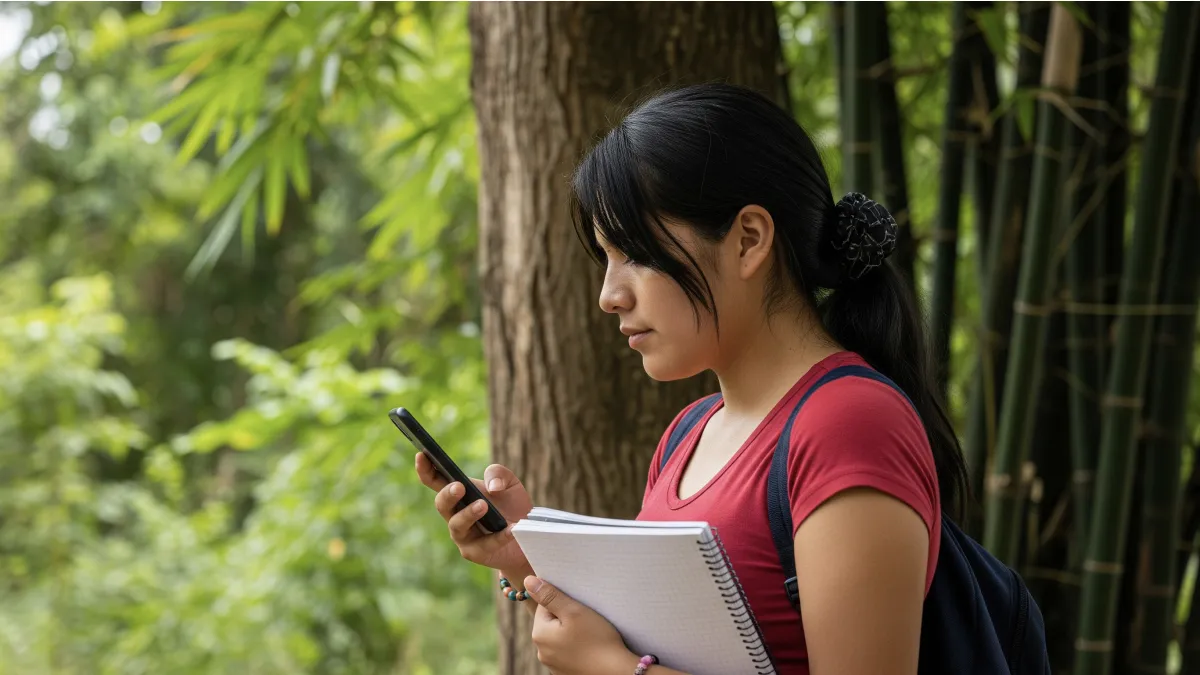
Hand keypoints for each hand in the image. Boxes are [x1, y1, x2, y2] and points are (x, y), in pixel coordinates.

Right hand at [415, 453, 533, 572]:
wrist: (528, 535)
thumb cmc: (512, 506)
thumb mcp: (510, 483)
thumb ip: (499, 474)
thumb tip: (492, 486)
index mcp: (459, 493)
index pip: (435, 480)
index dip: (425, 469)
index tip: (421, 455)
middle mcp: (455, 514)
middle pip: (441, 504)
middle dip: (448, 494)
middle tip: (459, 486)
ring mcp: (463, 535)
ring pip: (456, 525)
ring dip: (468, 514)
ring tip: (483, 505)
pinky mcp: (476, 552)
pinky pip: (485, 544)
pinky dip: (498, 536)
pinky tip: (510, 529)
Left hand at [525, 576, 636, 674]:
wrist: (616, 672)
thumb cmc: (597, 640)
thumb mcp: (573, 611)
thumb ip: (549, 596)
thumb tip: (528, 582)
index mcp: (539, 634)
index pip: (544, 606)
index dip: (562, 601)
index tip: (578, 606)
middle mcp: (541, 651)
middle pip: (551, 622)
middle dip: (566, 617)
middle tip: (586, 618)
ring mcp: (553, 664)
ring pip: (559, 636)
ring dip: (571, 631)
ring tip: (590, 633)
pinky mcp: (564, 671)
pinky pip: (567, 651)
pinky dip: (576, 646)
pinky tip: (590, 646)